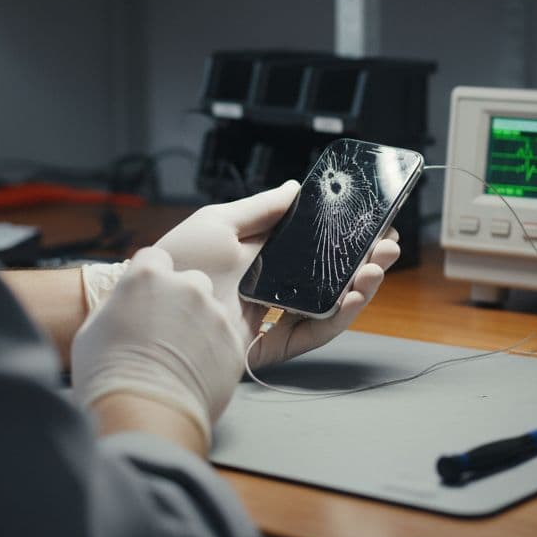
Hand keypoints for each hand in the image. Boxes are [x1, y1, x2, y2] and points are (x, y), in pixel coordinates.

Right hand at [71, 247, 248, 443]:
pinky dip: (216, 350)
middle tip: (166, 330)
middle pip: (191, 280)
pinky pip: (227, 338)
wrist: (144, 415)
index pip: (155, 258)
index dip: (150, 278)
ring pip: (212, 310)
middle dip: (181, 299)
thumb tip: (125, 300)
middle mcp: (186, 287)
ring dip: (201, 325)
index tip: (147, 297)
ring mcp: (214, 314)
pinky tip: (197, 371)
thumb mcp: (92, 329)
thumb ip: (117, 304)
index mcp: (147, 277)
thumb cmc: (107, 375)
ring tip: (182, 357)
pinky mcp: (234, 342)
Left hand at [153, 181, 400, 369]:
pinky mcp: (269, 347)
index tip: (378, 227)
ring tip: (375, 270)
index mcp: (267, 261)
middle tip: (390, 248)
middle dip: (366, 265)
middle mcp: (276, 290)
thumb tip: (297, 189)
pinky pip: (311, 333)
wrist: (147, 301)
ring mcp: (274, 319)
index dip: (350, 242)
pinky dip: (336, 317)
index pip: (319, 252)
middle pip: (333, 281)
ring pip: (330, 308)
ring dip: (359, 290)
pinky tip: (351, 297)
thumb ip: (260, 209)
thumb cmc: (175, 261)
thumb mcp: (219, 222)